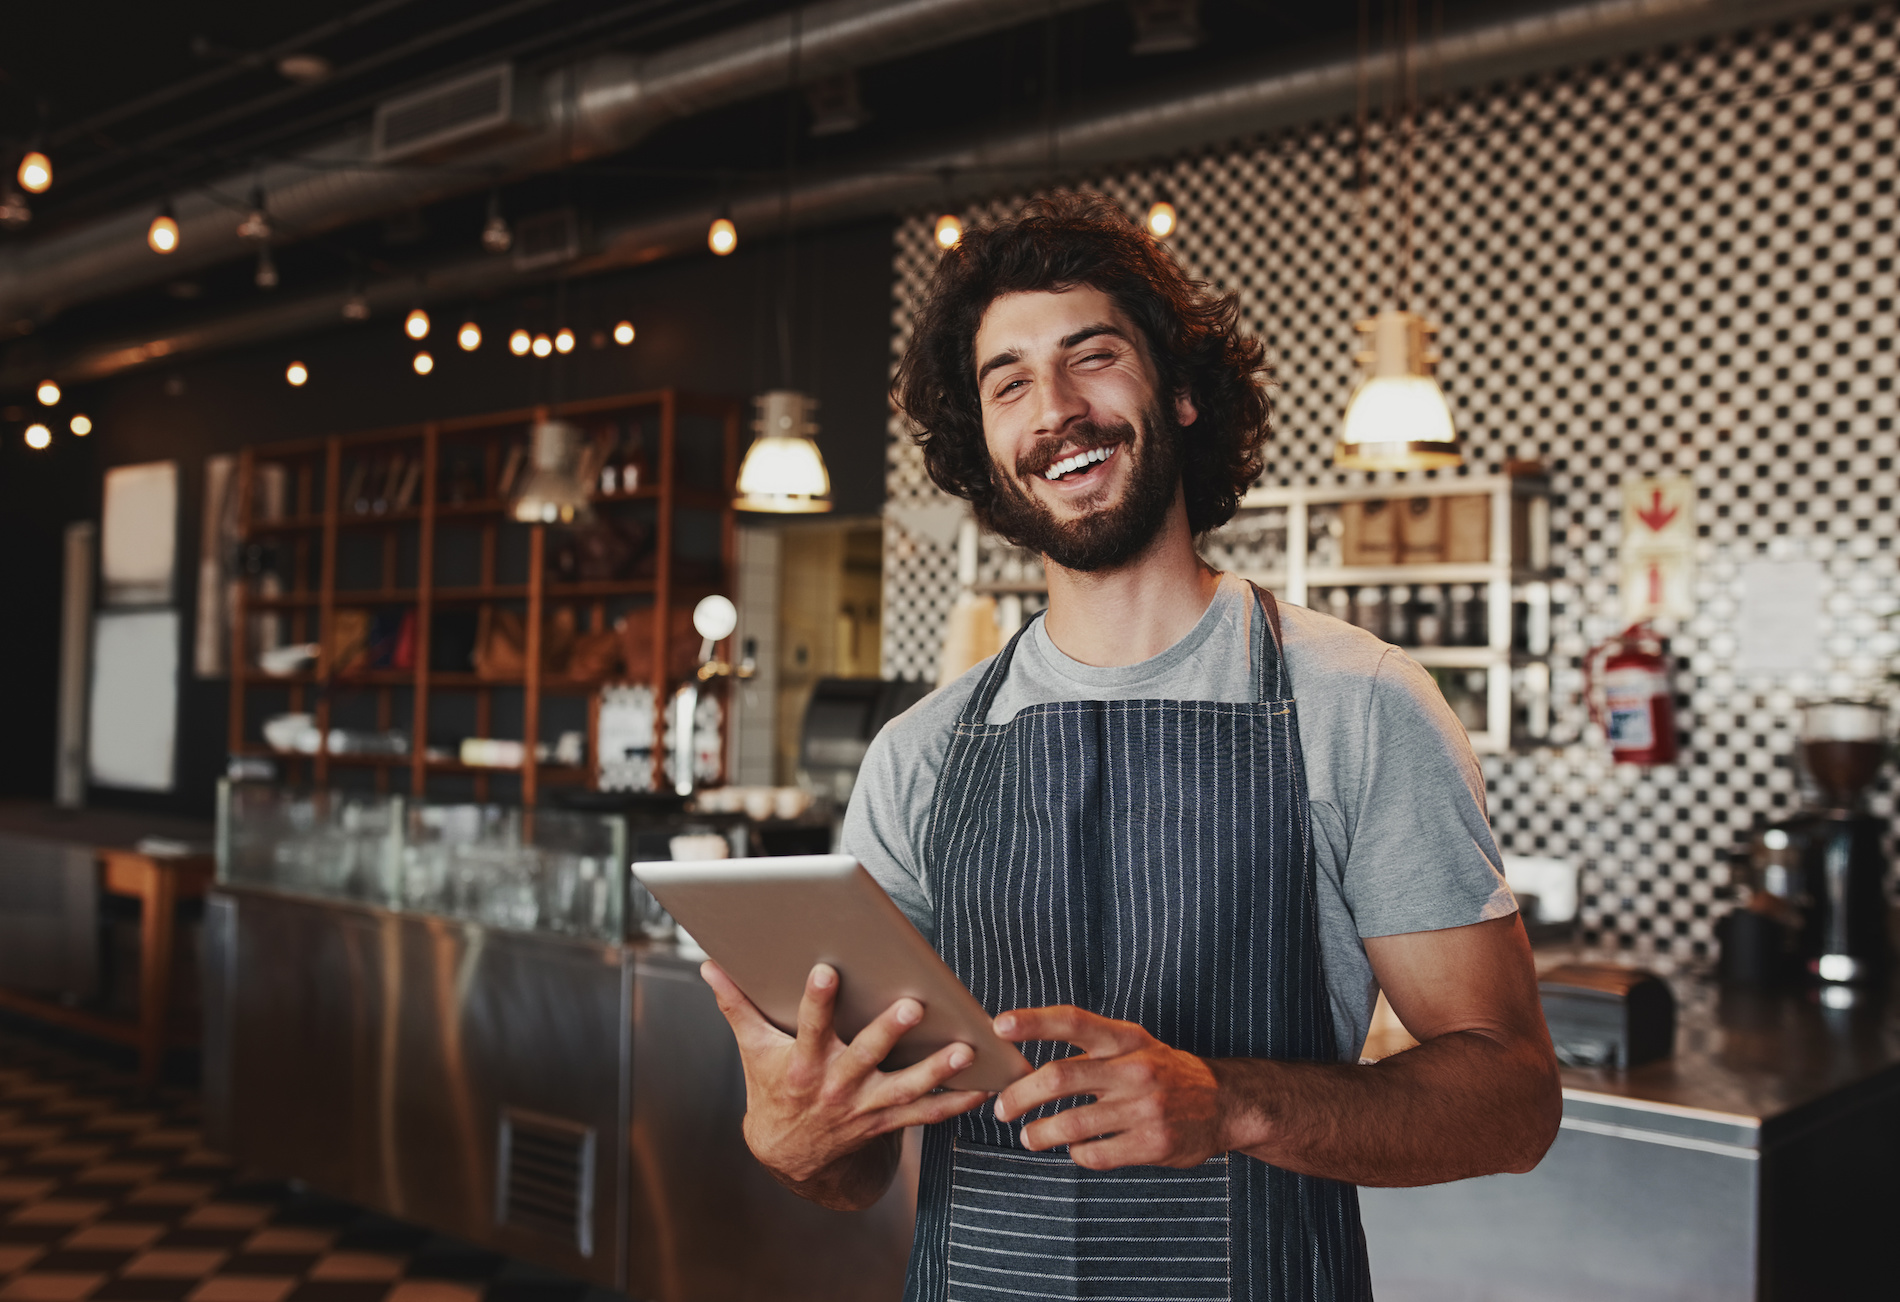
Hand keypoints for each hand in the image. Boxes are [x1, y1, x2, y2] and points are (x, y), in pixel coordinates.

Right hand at [702, 960, 989, 1184]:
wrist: (788, 1154)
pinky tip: (983, 1086)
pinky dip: (955, 1102)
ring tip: (965, 1050)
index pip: (809, 1026)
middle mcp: (836, 1085)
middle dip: (889, 1032)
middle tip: (914, 1006)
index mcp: (803, 1063)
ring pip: (905, 1089)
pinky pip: (925, 1115)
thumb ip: (736, 1004)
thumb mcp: (753, 1048)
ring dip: (937, 1071)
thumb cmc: (772, 1087)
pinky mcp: (886, 1121)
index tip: (827, 971)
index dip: (817, 1000)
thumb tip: (709, 963)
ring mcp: (864, 1107)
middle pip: (865, 1056)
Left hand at [992, 1005, 1228, 1169]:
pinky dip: (1075, 1154)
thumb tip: (1025, 1060)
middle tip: (1002, 1108)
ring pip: (1072, 1124)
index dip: (1034, 1022)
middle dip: (1020, 1095)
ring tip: (1029, 1137)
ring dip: (1040, 1133)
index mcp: (1125, 1039)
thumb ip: (1089, 1049)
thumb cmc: (1162, 1072)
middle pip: (1060, 1077)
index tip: (999, 1026)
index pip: (1073, 1021)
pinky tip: (1074, 1149)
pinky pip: (1094, 1154)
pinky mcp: (1151, 1144)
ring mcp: (1143, 1109)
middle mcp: (1134, 1069)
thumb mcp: (1134, 1046)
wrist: (1224, 1104)